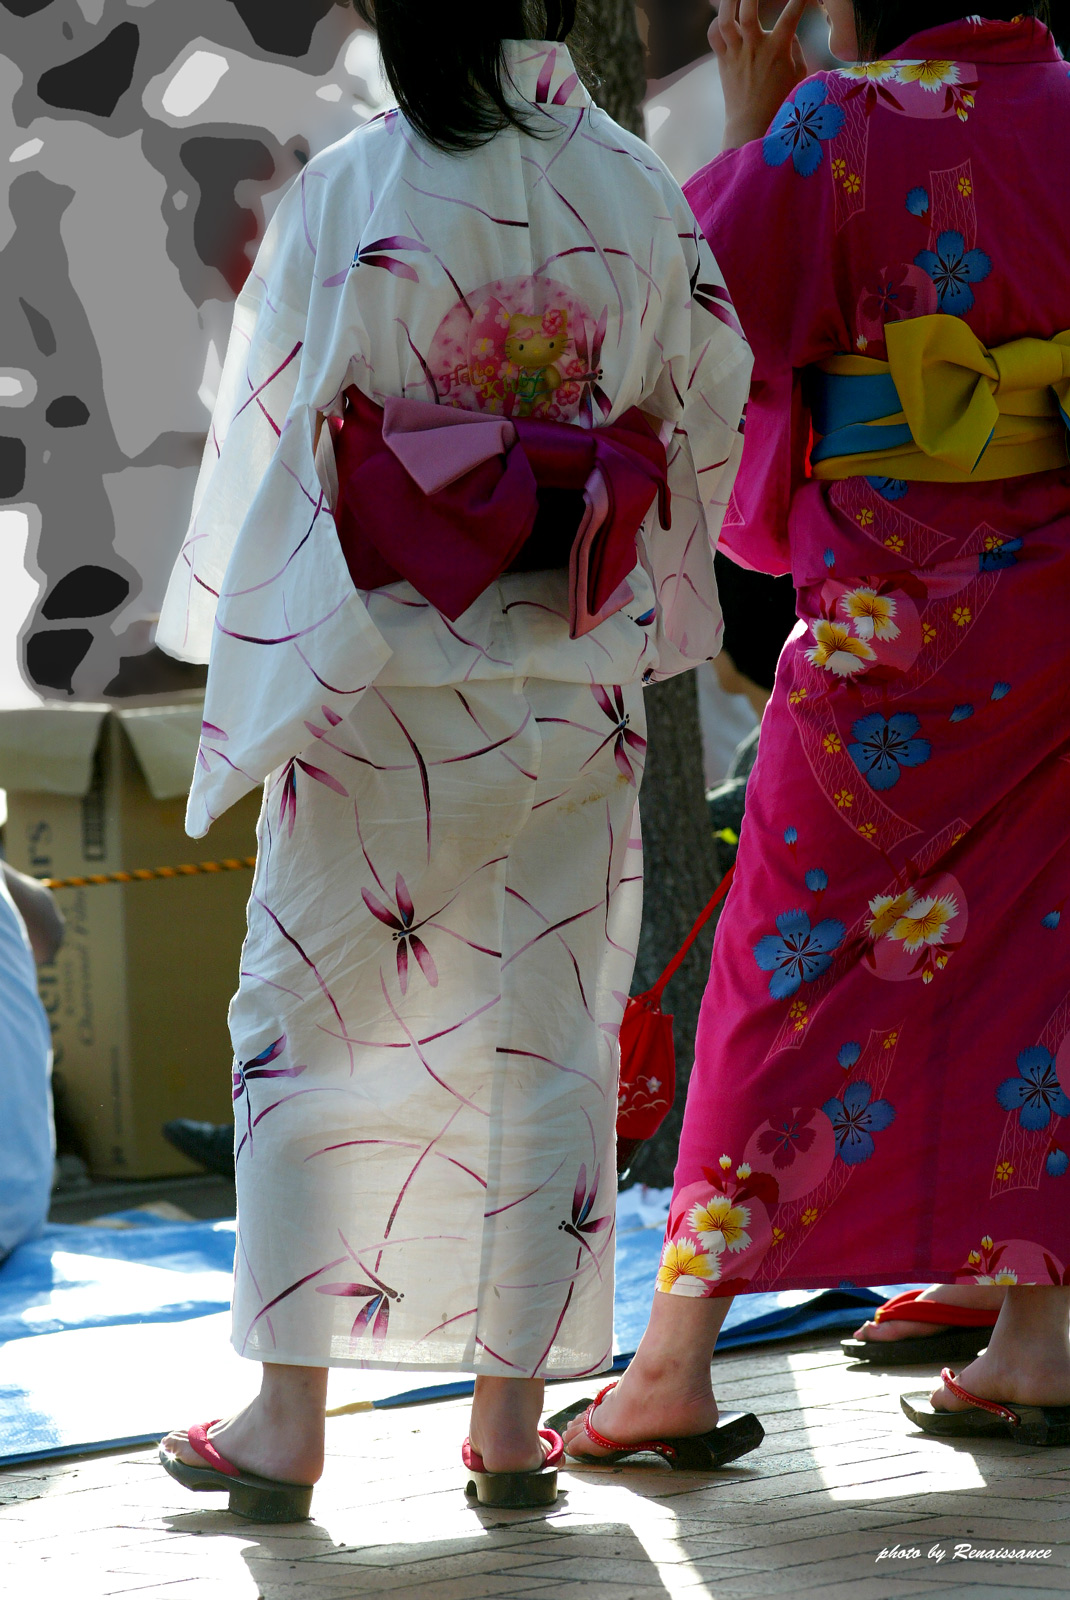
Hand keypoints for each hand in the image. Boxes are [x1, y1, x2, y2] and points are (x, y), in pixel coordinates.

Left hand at [710, 0, 809, 151]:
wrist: (752, 127)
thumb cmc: (780, 104)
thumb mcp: (797, 77)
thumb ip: (795, 50)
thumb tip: (789, 34)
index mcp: (777, 50)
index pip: (791, 14)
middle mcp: (755, 48)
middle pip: (748, 10)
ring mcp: (737, 54)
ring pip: (725, 20)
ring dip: (728, 0)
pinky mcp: (724, 62)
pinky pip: (714, 36)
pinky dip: (716, 24)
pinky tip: (723, 17)